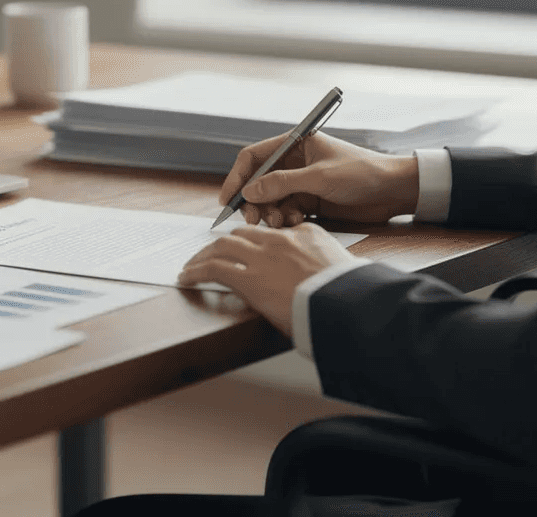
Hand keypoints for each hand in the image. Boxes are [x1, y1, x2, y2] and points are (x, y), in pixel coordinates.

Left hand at [177, 222, 359, 335]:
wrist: (348, 303)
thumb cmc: (350, 293)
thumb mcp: (341, 267)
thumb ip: (322, 261)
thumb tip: (315, 271)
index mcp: (304, 235)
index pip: (268, 232)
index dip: (250, 240)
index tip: (242, 248)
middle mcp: (279, 241)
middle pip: (240, 234)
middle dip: (221, 244)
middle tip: (209, 255)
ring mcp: (262, 258)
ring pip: (221, 247)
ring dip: (203, 256)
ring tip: (192, 266)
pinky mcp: (248, 278)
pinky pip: (213, 269)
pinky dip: (196, 272)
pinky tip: (186, 278)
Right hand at [220, 132, 419, 227]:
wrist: (394, 191)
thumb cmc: (362, 172)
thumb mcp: (319, 177)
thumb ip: (282, 184)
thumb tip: (248, 192)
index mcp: (294, 144)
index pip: (254, 157)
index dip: (237, 177)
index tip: (228, 199)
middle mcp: (293, 163)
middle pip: (258, 182)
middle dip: (253, 202)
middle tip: (254, 220)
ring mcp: (300, 184)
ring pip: (270, 200)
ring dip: (269, 213)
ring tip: (279, 224)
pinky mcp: (309, 202)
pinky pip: (285, 212)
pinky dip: (285, 220)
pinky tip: (295, 224)